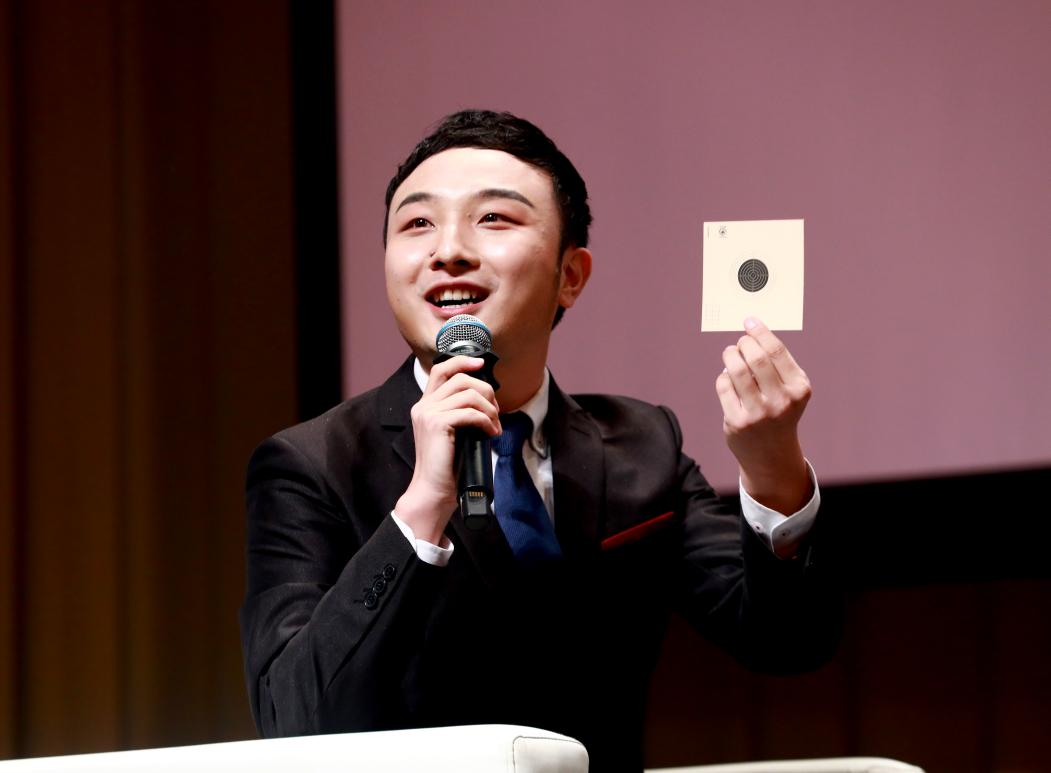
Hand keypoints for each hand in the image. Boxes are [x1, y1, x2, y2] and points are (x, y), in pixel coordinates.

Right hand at [395, 356, 501, 543]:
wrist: (433, 490)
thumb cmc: (447, 466)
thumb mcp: (453, 432)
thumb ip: (460, 412)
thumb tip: (486, 398)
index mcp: (425, 405)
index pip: (441, 369)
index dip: (462, 361)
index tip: (481, 365)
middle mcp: (423, 406)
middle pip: (460, 378)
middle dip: (485, 391)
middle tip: (496, 412)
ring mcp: (428, 414)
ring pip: (468, 394)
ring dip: (489, 409)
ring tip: (495, 426)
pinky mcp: (437, 424)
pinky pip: (470, 412)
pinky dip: (486, 421)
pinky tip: (491, 434)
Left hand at [715, 317, 812, 513]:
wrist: (771, 454)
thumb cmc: (779, 411)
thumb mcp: (789, 389)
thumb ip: (776, 363)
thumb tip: (751, 331)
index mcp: (799, 389)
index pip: (776, 351)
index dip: (760, 332)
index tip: (749, 321)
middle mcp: (781, 401)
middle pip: (755, 357)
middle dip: (744, 343)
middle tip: (740, 342)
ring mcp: (759, 414)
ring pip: (736, 370)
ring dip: (730, 355)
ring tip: (730, 353)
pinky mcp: (737, 422)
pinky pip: (724, 386)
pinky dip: (723, 376)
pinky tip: (728, 378)